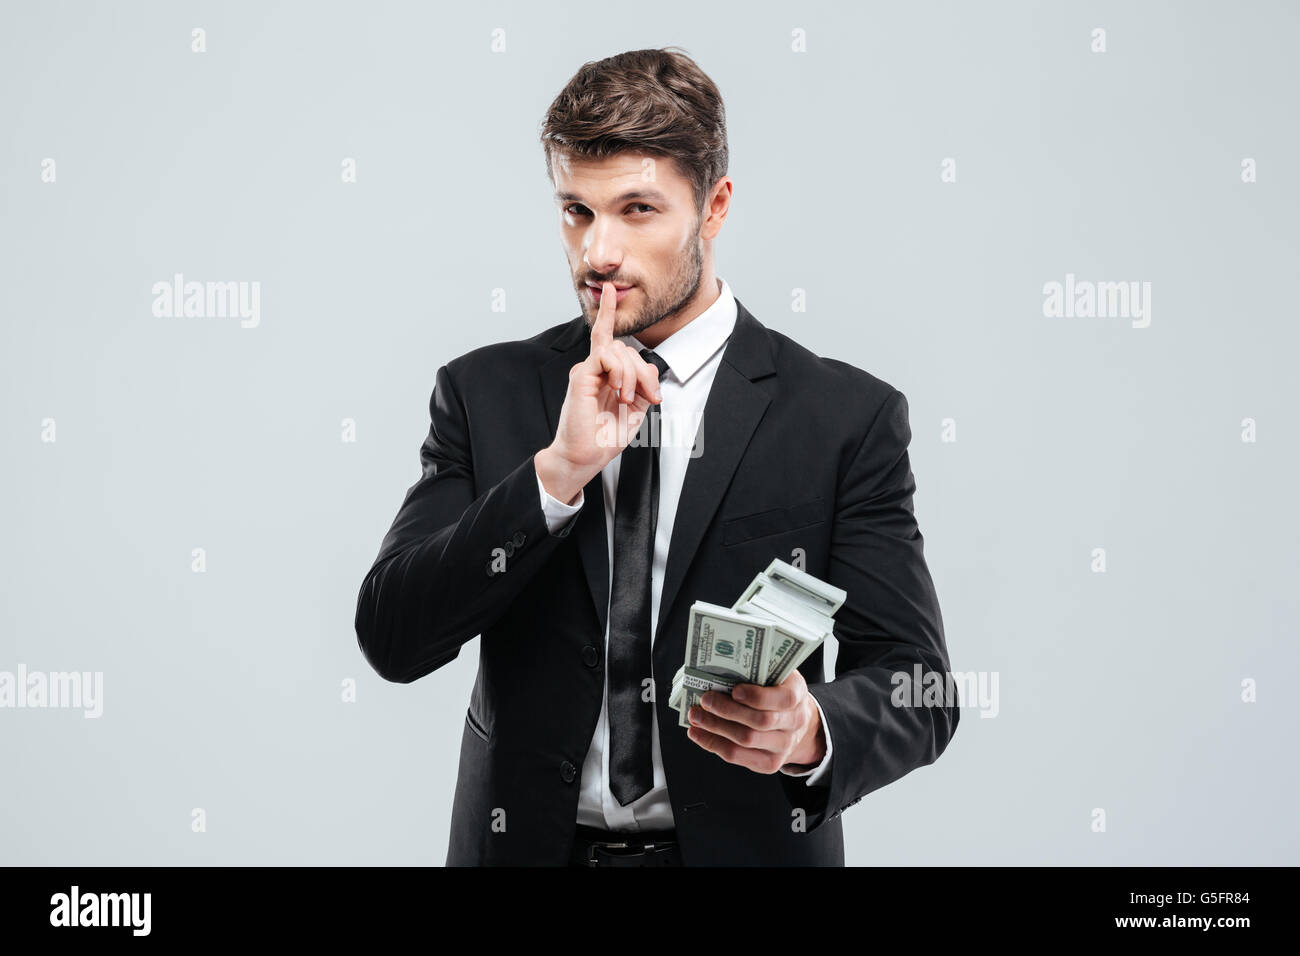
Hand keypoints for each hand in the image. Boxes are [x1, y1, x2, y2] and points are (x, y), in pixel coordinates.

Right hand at [536, 282, 663, 502]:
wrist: (585, 457)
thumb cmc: (604, 437)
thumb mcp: (636, 411)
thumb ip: (643, 386)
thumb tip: (650, 366)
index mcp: (604, 375)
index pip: (608, 337)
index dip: (608, 312)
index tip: (609, 290)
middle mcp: (594, 369)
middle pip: (624, 347)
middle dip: (644, 370)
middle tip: (649, 397)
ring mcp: (586, 371)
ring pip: (617, 350)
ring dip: (632, 375)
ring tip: (627, 399)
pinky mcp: (580, 377)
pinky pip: (604, 356)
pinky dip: (619, 372)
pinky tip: (618, 391)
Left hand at [686, 669, 825, 773]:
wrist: (796, 722)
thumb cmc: (776, 690)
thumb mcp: (775, 674)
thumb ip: (756, 671)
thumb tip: (718, 668)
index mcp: (797, 695)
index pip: (784, 699)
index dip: (758, 696)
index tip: (735, 691)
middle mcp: (794, 723)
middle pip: (761, 721)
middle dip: (728, 711)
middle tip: (705, 699)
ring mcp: (783, 746)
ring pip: (746, 740)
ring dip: (716, 727)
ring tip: (695, 716)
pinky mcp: (768, 763)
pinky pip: (737, 756)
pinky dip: (713, 744)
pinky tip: (697, 733)